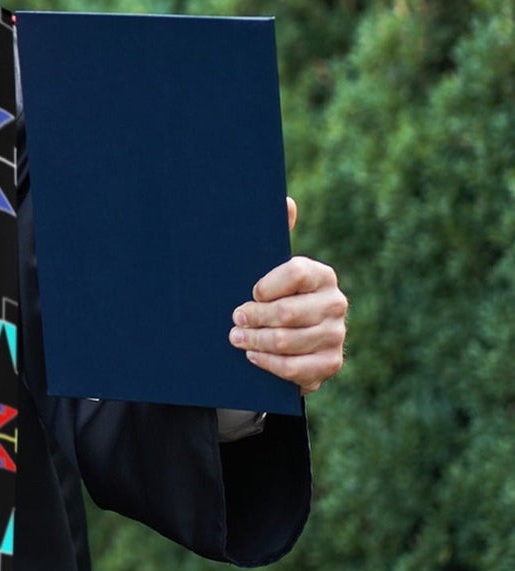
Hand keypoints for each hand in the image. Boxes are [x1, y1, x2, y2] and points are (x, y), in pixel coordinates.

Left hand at [229, 197, 346, 393]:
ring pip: (287, 341)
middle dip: (253, 317)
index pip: (295, 273)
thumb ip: (276, 235)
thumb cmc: (273, 297)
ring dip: (255, 341)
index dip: (267, 285)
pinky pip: (295, 368)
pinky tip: (253, 356)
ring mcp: (336, 335)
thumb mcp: (269, 268)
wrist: (289, 340)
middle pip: (288, 312)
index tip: (250, 292)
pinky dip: (269, 363)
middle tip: (234, 319)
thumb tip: (286, 201)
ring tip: (236, 338)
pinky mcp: (330, 363)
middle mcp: (335, 303)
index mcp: (321, 275)